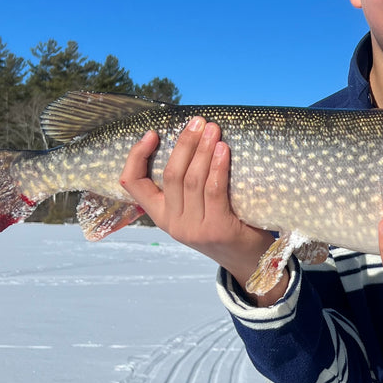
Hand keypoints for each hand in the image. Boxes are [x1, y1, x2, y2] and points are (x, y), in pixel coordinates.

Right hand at [119, 118, 286, 303]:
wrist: (249, 260)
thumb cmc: (224, 225)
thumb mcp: (196, 209)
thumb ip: (187, 186)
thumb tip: (193, 140)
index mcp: (160, 216)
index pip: (133, 184)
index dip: (137, 157)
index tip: (152, 134)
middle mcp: (172, 223)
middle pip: (170, 174)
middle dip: (184, 144)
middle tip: (198, 122)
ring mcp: (193, 228)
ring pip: (191, 180)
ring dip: (202, 150)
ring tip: (213, 130)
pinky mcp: (216, 229)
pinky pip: (213, 191)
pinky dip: (217, 167)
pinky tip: (223, 150)